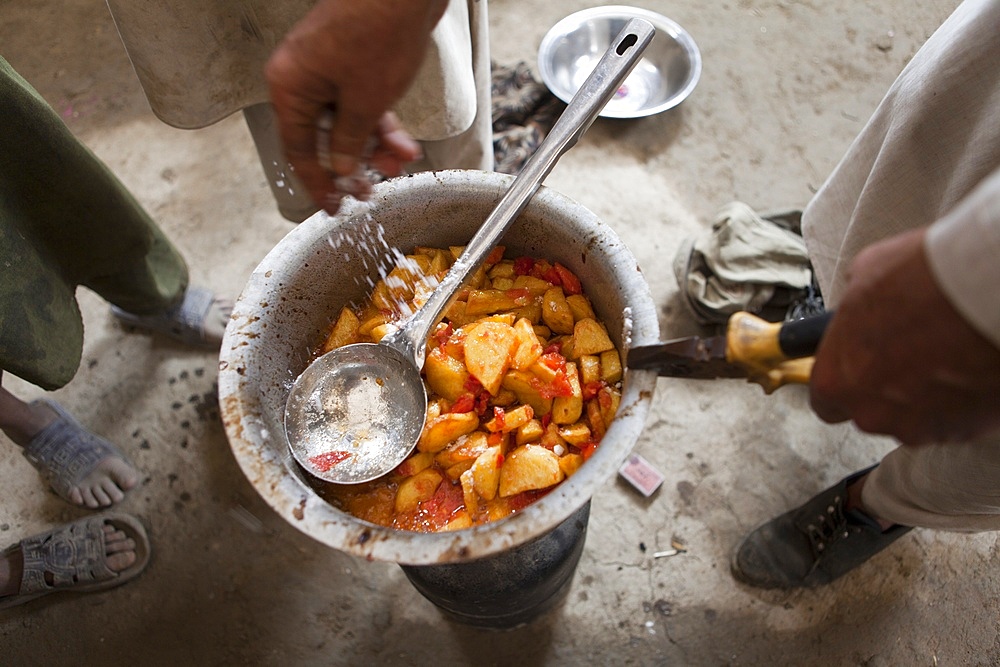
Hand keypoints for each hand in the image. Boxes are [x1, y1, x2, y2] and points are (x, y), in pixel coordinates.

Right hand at [265, 0, 446, 213]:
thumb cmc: (377, 31)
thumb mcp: (365, 102)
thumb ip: (349, 141)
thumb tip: (340, 169)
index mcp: (290, 87)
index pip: (297, 151)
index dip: (317, 184)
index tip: (332, 207)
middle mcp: (301, 77)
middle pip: (323, 137)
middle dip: (354, 164)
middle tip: (373, 188)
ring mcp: (326, 68)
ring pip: (346, 122)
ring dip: (375, 145)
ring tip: (401, 161)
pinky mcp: (350, 61)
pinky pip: (360, 103)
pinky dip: (381, 123)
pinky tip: (403, 141)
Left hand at [810, 227, 999, 444]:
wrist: (990, 294)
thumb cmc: (927, 281)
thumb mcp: (866, 275)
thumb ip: (854, 309)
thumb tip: (860, 309)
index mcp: (837, 380)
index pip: (825, 399)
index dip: (843, 380)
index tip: (857, 365)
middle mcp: (873, 413)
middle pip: (871, 409)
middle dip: (887, 385)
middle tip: (911, 349)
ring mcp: (921, 427)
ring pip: (914, 416)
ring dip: (924, 393)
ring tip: (945, 352)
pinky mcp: (965, 431)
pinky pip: (954, 418)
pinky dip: (959, 399)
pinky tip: (968, 364)